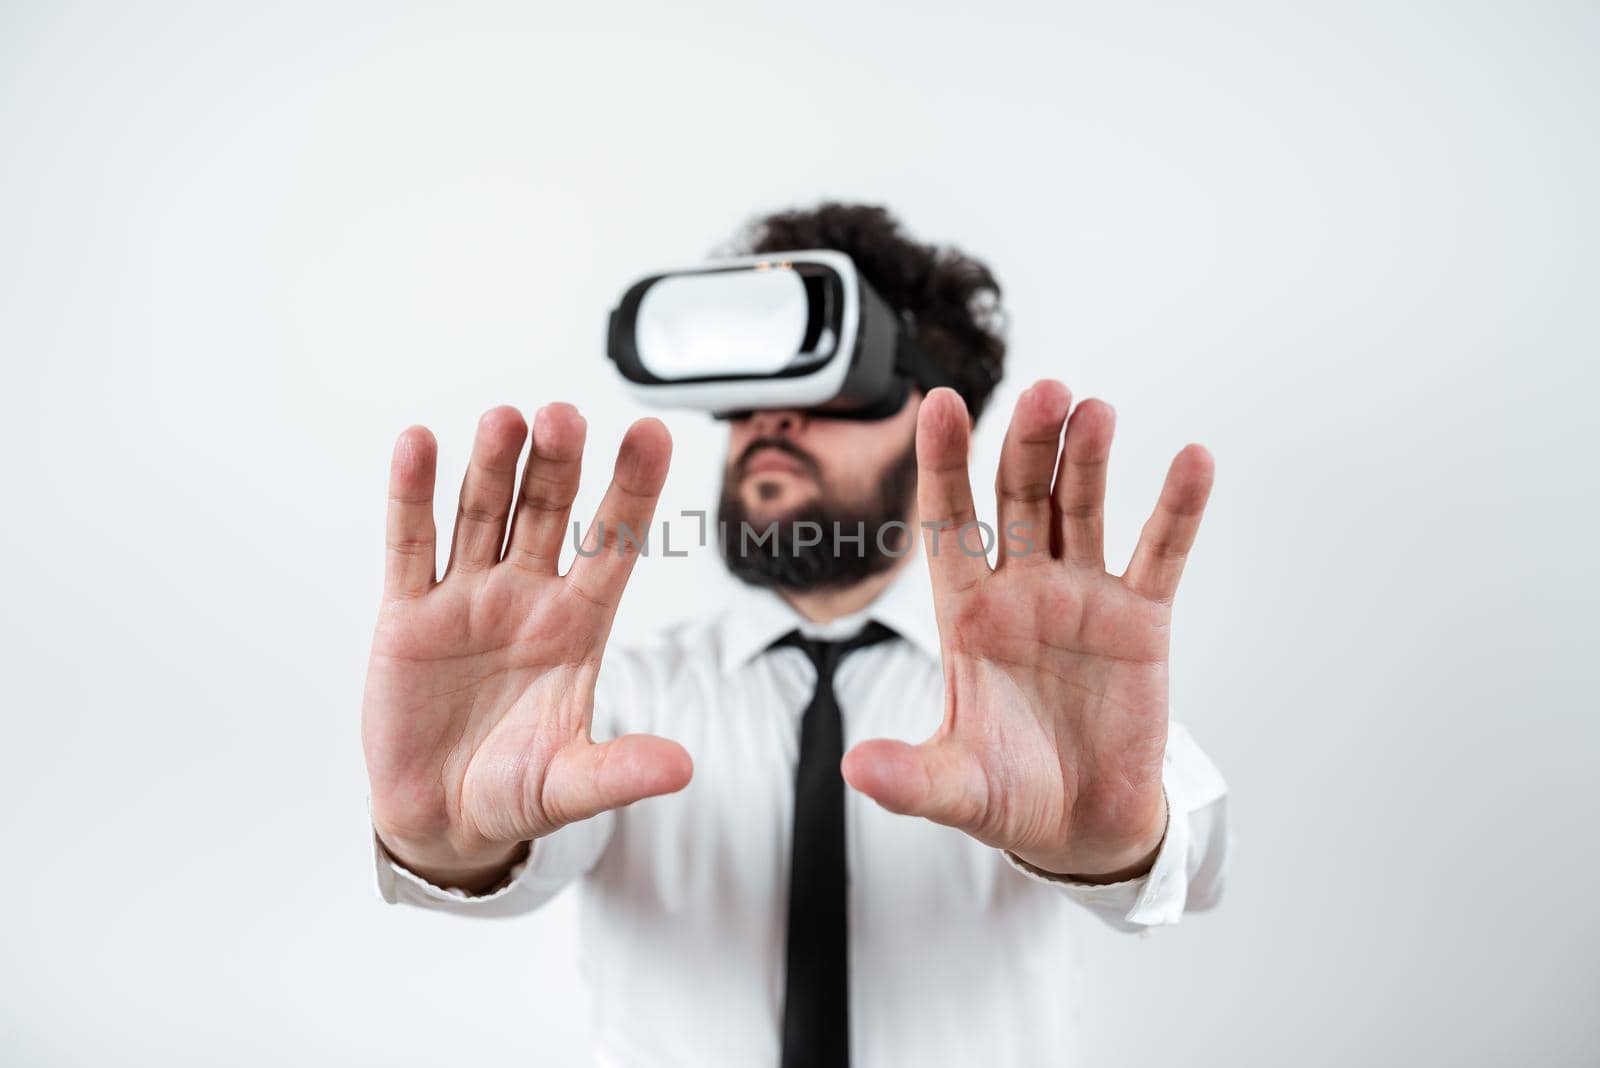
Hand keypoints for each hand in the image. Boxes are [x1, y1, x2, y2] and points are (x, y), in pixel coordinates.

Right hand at [362, 405, 691, 891]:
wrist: (441, 818)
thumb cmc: (515, 792)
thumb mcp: (571, 786)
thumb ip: (620, 772)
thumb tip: (681, 767)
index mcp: (579, 625)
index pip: (614, 544)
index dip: (633, 491)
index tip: (653, 434)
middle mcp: (528, 596)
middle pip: (547, 512)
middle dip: (557, 465)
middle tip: (565, 417)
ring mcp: (469, 597)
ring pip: (483, 513)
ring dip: (492, 466)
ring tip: (504, 421)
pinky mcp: (408, 613)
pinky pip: (412, 544)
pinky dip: (412, 495)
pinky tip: (419, 444)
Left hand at [842, 382, 1213, 879]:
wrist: (1082, 827)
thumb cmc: (1008, 796)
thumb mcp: (954, 787)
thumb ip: (908, 776)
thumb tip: (856, 772)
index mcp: (965, 615)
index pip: (947, 524)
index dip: (942, 464)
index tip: (935, 403)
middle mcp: (1021, 591)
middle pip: (1017, 499)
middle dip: (1027, 445)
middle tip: (1043, 393)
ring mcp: (1081, 598)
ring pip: (1081, 509)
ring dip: (1088, 458)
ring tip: (1096, 411)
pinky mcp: (1140, 620)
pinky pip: (1159, 554)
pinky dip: (1175, 509)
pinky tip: (1192, 459)